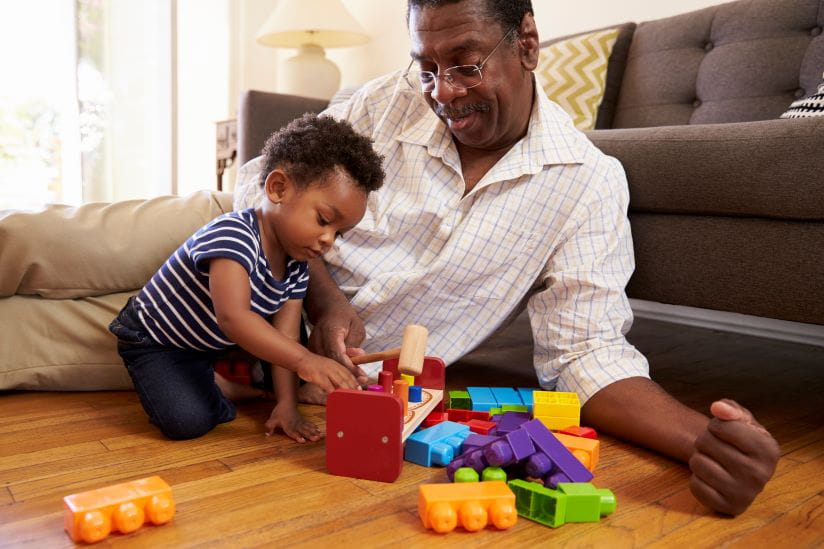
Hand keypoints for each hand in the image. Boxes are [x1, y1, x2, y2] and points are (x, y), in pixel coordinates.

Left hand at [265, 403, 321, 442]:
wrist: (287, 402)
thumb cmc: (279, 412)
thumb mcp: (272, 419)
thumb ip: (269, 427)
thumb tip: (267, 434)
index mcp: (288, 425)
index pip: (292, 431)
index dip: (297, 436)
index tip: (302, 441)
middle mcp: (295, 424)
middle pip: (303, 430)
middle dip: (310, 435)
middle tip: (316, 438)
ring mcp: (300, 422)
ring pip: (307, 428)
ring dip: (314, 432)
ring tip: (320, 436)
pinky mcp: (303, 421)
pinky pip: (309, 425)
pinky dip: (314, 428)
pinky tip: (318, 431)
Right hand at [293, 352, 359, 392]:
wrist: (302, 359)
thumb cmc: (314, 366)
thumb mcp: (327, 367)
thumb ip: (334, 375)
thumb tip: (340, 386)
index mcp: (336, 365)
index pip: (348, 374)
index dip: (354, 382)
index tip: (360, 390)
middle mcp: (333, 367)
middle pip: (346, 379)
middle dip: (353, 388)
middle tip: (358, 396)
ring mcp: (326, 371)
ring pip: (339, 381)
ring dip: (346, 391)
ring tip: (350, 398)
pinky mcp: (318, 376)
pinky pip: (327, 385)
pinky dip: (332, 392)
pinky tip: (335, 397)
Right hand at [307, 305, 367, 384]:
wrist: (328, 310)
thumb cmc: (345, 317)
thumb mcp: (356, 327)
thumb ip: (355, 343)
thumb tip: (356, 360)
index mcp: (330, 331)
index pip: (337, 354)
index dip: (349, 368)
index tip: (361, 376)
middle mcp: (318, 340)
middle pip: (331, 364)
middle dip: (347, 375)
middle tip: (362, 381)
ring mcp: (312, 346)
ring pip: (327, 366)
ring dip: (342, 374)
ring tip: (357, 377)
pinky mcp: (312, 351)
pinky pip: (324, 364)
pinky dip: (336, 370)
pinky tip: (347, 373)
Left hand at [688, 399, 779, 514]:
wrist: (739, 469)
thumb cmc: (739, 439)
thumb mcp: (741, 419)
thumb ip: (730, 409)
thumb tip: (717, 408)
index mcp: (769, 450)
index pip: (722, 426)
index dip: (715, 425)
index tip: (720, 430)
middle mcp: (761, 474)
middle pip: (706, 443)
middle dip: (705, 440)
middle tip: (715, 447)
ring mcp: (746, 494)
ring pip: (697, 463)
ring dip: (699, 458)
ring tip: (712, 460)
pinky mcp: (729, 508)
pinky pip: (695, 486)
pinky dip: (698, 479)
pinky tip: (711, 478)